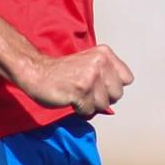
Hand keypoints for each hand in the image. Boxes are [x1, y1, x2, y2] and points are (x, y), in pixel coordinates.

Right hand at [19, 43, 133, 116]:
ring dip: (90, 105)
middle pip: (117, 94)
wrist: (37, 73)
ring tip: (78, 94)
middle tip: (87, 91)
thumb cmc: (62, 71)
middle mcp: (100, 62)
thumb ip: (107, 73)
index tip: (100, 85)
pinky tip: (71, 100)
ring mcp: (91, 76)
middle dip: (103, 98)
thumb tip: (118, 94)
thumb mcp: (91, 62)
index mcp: (105, 54)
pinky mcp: (80, 90)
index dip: (114, 86)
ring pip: (103, 105)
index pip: (127, 79)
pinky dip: (81, 111)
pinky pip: (89, 111)